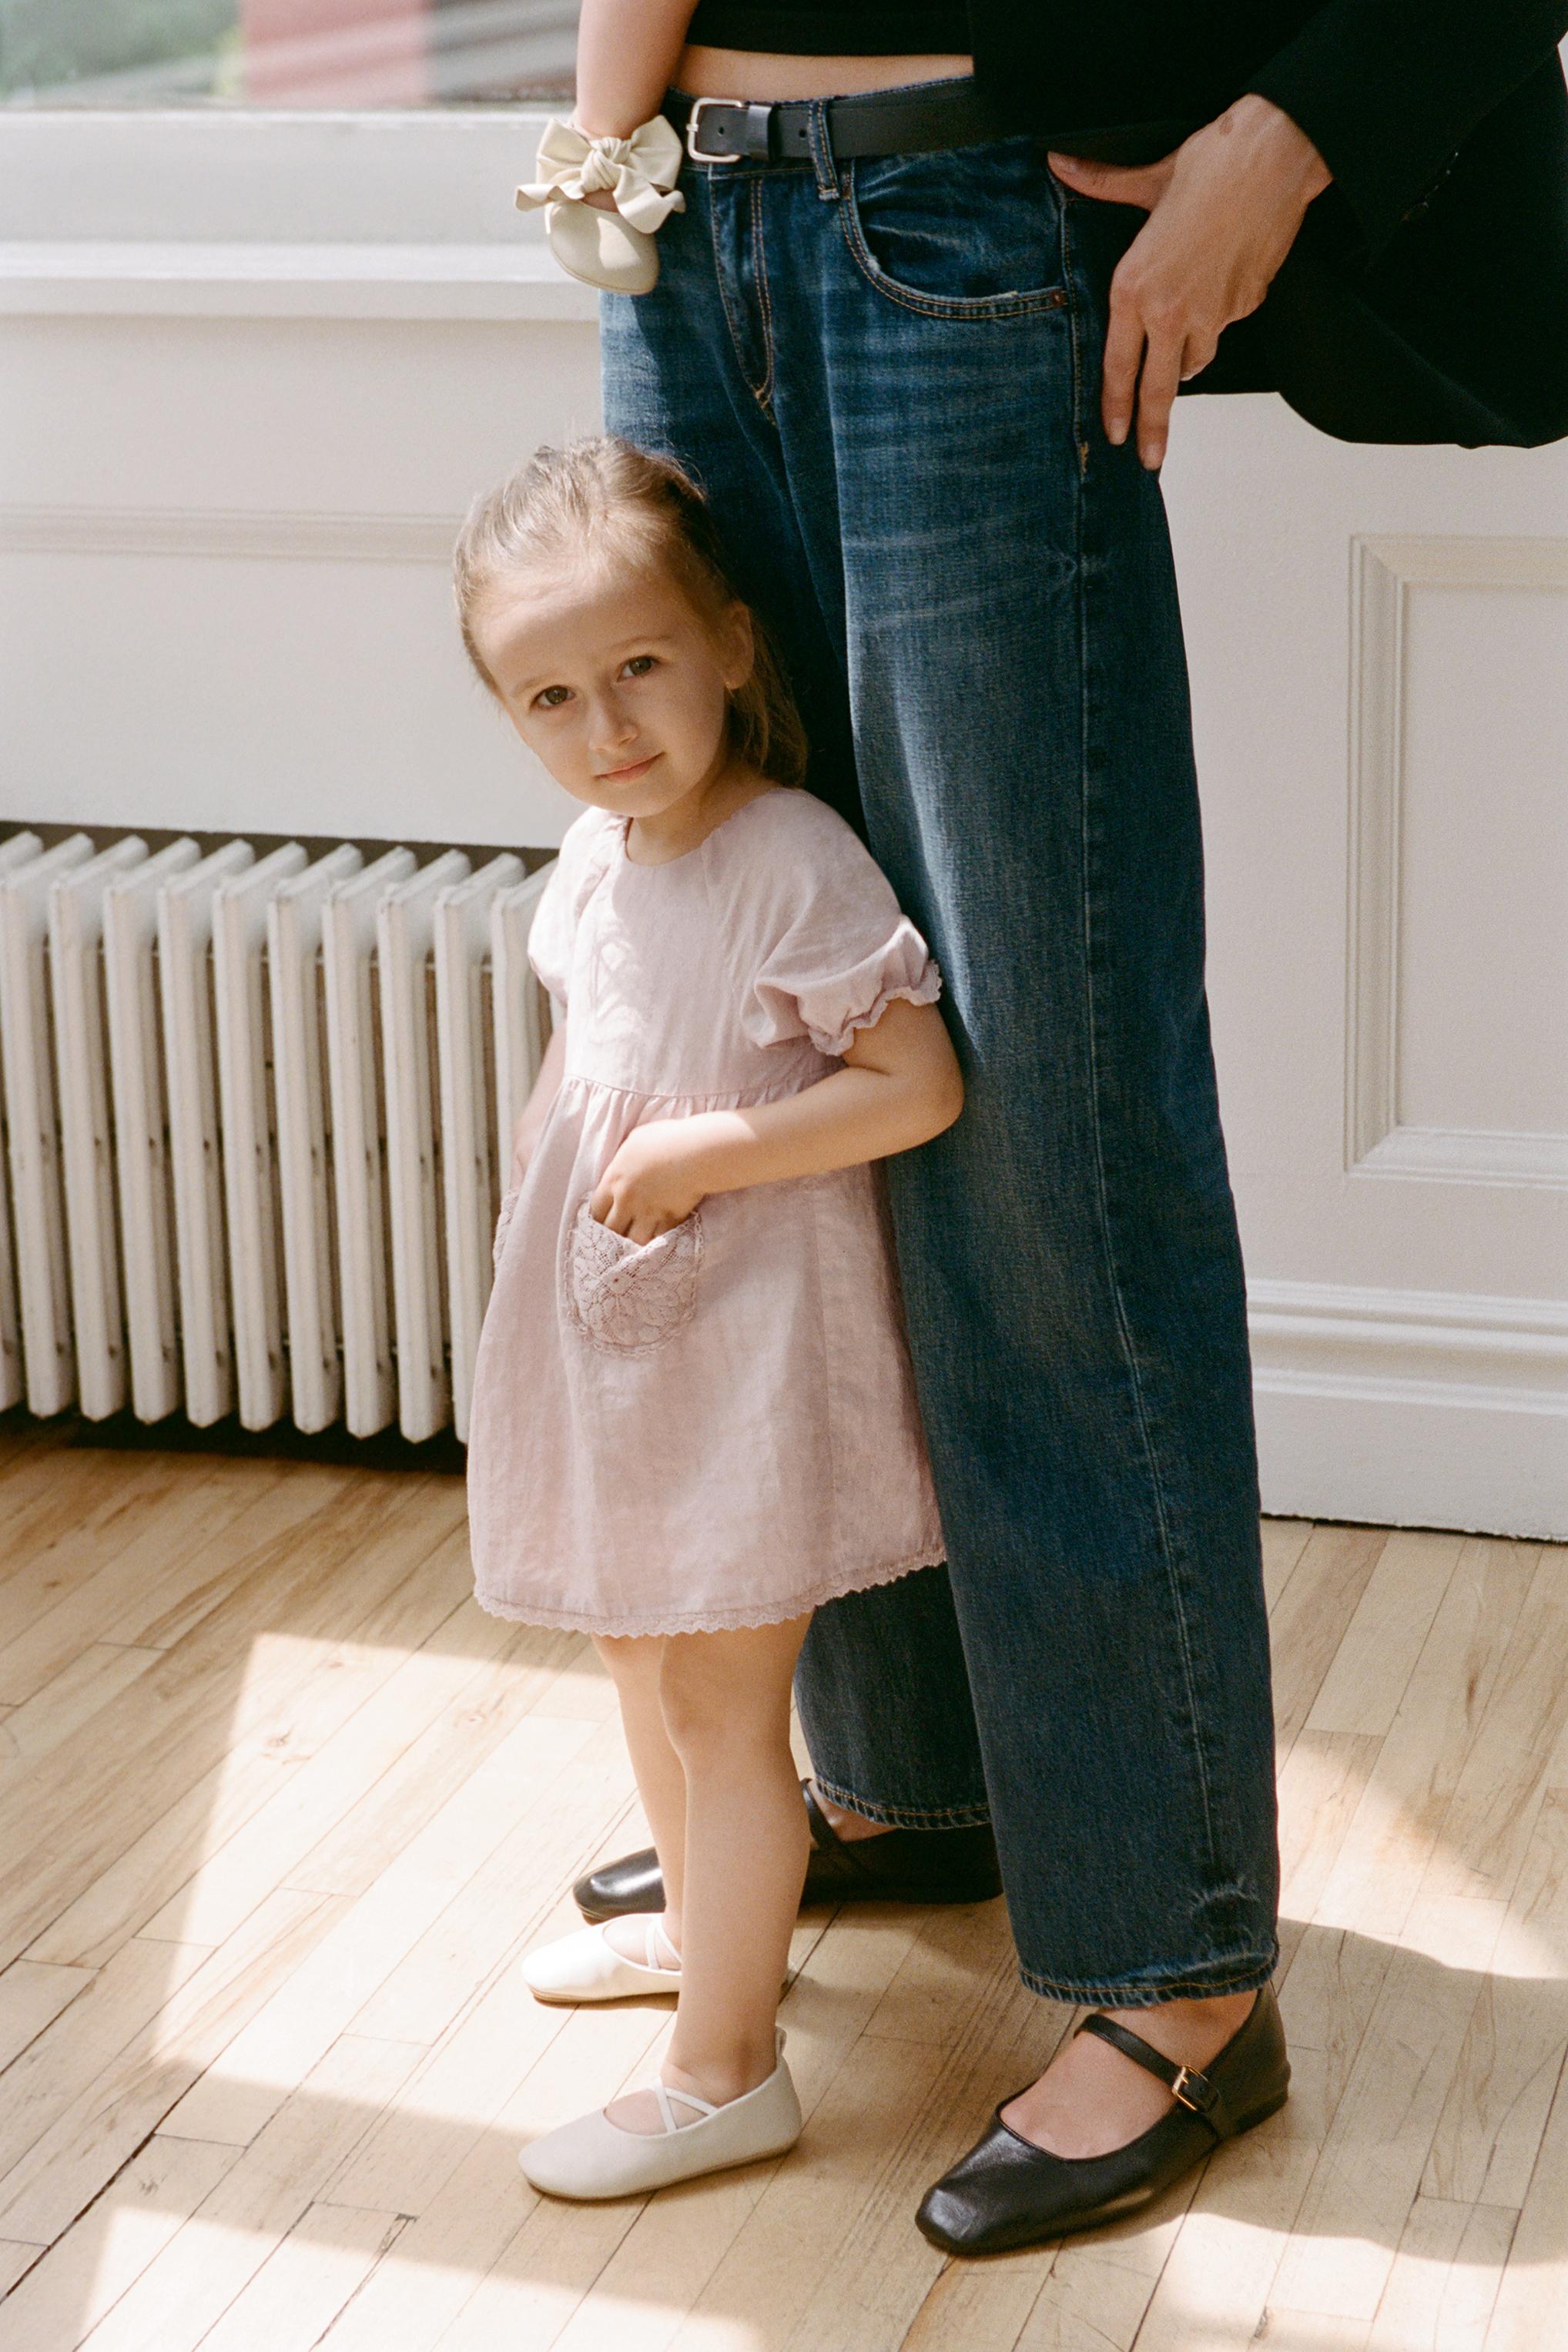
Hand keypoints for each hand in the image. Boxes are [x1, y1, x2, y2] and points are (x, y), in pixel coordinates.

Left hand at [589, 1118, 709, 1241]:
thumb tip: (622, 1163)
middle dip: (615, 1232)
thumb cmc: (666, 1138)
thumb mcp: (636, 1140)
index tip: (605, 1218)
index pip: (597, 1208)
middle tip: (620, 1232)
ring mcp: (649, 1212)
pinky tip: (661, 1232)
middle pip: (612, 1229)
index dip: (599, 1216)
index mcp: (615, 1179)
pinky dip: (659, 1236)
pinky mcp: (671, 1219)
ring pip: (635, 1239)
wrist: (697, 1152)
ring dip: (636, 1238)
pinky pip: (660, 1236)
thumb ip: (624, 1158)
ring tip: (640, 1236)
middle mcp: (628, 1200)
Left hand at [1048, 94, 1330, 470]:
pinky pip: (1228, 324)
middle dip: (1152, 429)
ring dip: (1188, 357)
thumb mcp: (1147, 181)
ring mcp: (1213, 313)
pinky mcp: (1247, 306)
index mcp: (1135, 287)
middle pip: (1158, 388)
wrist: (1274, 157)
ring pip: (1195, 358)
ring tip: (1185, 334)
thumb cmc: (1212, 164)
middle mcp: (1170, 310)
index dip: (1116, 406)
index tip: (1116, 436)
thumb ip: (1101, 185)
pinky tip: (1223, 279)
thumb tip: (1059, 165)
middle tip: (1149, 460)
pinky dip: (1222, 314)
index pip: (1118, 366)